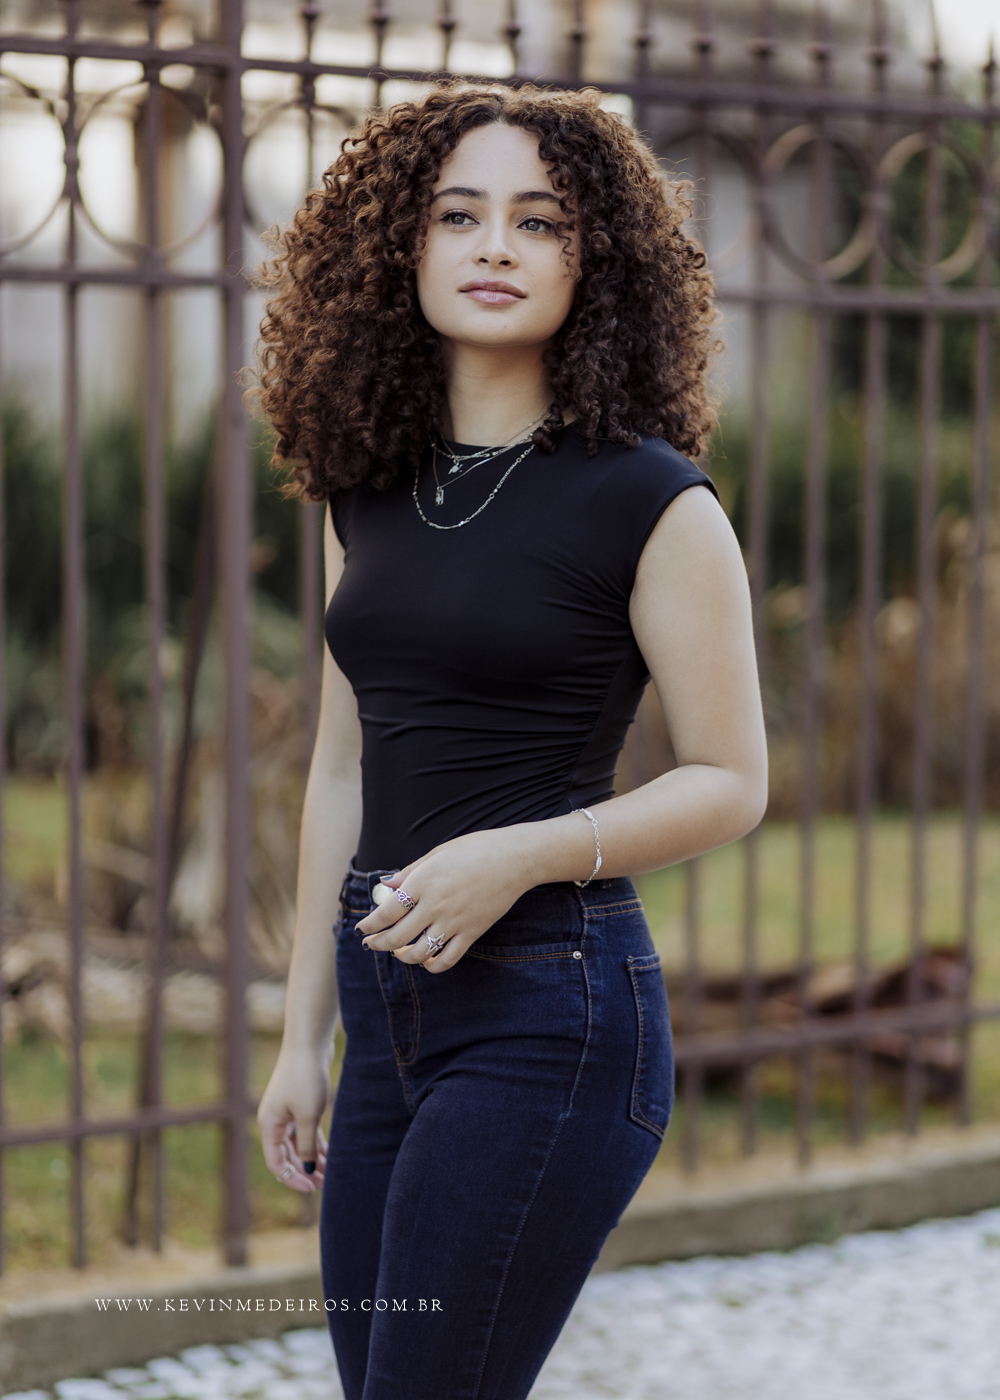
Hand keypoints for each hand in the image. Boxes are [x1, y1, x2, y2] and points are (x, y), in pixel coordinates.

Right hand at [257, 1048, 329, 1191]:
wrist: (309, 1043)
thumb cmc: (306, 1078)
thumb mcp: (308, 1116)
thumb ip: (307, 1145)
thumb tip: (307, 1169)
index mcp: (269, 1125)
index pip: (277, 1163)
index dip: (293, 1179)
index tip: (312, 1189)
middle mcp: (274, 1120)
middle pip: (287, 1155)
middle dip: (304, 1171)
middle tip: (324, 1185)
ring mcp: (286, 1112)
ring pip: (298, 1144)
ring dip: (311, 1159)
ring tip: (328, 1174)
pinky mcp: (298, 1103)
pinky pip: (305, 1131)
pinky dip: (315, 1143)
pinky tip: (328, 1154)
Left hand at [355, 826, 533, 972]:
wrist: (514, 859)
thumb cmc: (475, 849)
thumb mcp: (437, 854)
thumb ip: (409, 873)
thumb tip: (385, 887)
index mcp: (423, 882)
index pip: (386, 913)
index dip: (370, 925)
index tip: (363, 928)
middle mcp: (435, 905)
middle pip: (397, 938)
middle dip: (378, 944)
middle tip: (372, 943)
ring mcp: (454, 922)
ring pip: (418, 953)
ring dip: (402, 956)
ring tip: (398, 952)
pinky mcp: (472, 932)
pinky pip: (447, 959)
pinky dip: (432, 965)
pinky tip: (425, 960)